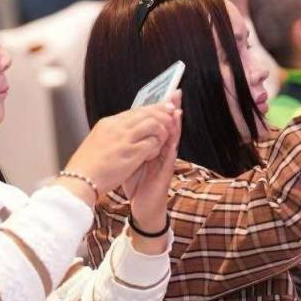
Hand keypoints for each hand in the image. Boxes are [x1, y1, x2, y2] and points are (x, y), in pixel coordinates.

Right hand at [60, 103, 176, 205]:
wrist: (78, 181)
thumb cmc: (85, 167)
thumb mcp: (97, 143)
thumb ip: (111, 135)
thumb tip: (122, 131)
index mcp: (107, 123)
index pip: (135, 110)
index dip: (152, 108)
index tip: (163, 107)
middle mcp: (116, 127)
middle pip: (146, 112)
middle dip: (162, 113)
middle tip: (172, 113)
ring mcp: (124, 139)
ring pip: (153, 124)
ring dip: (162, 130)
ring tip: (164, 138)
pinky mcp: (130, 153)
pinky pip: (152, 142)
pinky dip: (157, 146)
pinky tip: (155, 152)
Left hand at [122, 93, 180, 253]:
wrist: (143, 209)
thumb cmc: (137, 185)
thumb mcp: (131, 161)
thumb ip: (130, 146)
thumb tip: (122, 131)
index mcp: (152, 148)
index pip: (156, 125)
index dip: (160, 109)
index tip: (163, 92)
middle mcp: (161, 152)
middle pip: (167, 127)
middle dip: (171, 110)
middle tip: (175, 92)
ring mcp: (165, 162)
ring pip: (171, 138)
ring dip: (175, 123)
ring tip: (177, 107)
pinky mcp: (166, 172)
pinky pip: (170, 154)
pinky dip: (172, 142)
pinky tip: (174, 132)